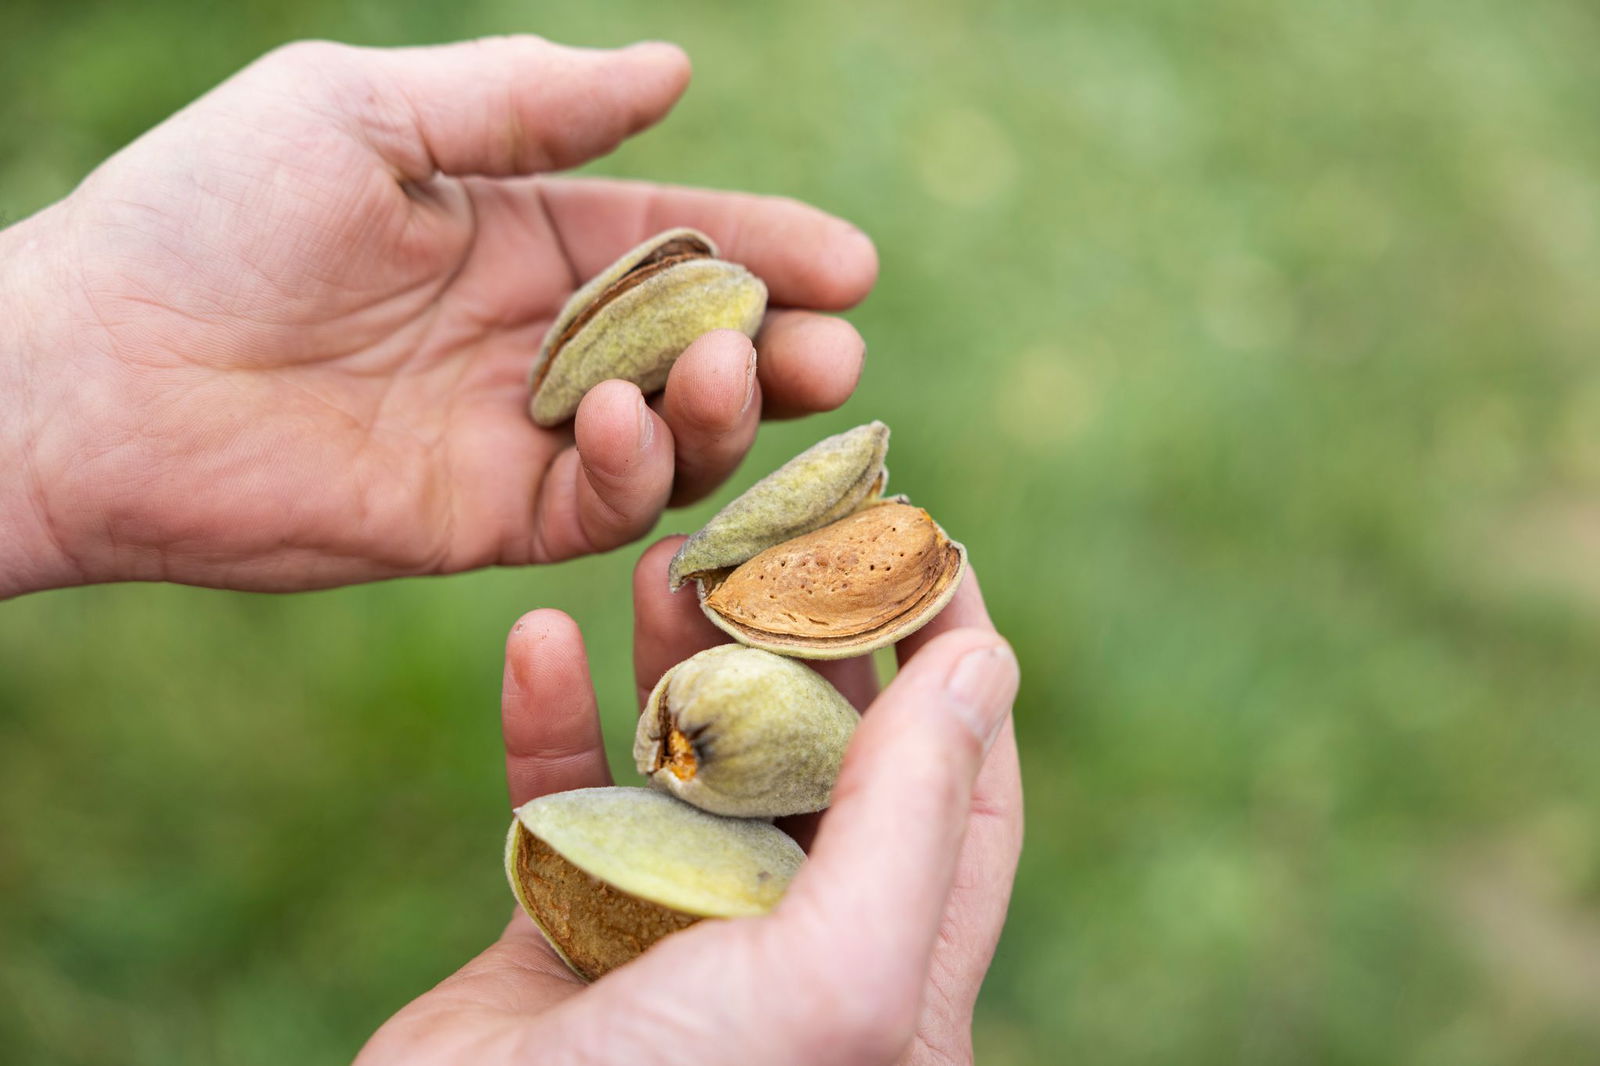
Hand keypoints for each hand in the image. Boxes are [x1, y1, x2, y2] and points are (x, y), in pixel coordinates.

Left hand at [0, 37, 874, 595]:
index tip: (851, 261)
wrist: (94, 372)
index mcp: (516, 230)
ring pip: (670, 435)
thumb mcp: (366, 110)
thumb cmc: (209, 213)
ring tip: (744, 367)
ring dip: (726, 409)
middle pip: (696, 345)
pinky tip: (623, 418)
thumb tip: (674, 72)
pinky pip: (600, 503)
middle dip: (781, 345)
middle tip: (838, 345)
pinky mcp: (486, 519)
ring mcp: (514, 431)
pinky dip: (636, 469)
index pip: (674, 240)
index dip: (769, 248)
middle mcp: (533, 335)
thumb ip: (525, 101)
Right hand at [357, 541, 1021, 1065]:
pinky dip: (552, 720)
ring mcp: (675, 932)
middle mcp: (797, 948)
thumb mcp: (836, 975)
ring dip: (672, 657)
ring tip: (658, 558)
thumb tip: (986, 663)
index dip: (954, 657)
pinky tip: (538, 643)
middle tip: (769, 524)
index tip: (923, 538)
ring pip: (693, 758)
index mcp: (897, 975)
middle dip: (799, 632)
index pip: (961, 787)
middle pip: (822, 752)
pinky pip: (563, 799)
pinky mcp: (560, 927)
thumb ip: (915, 818)